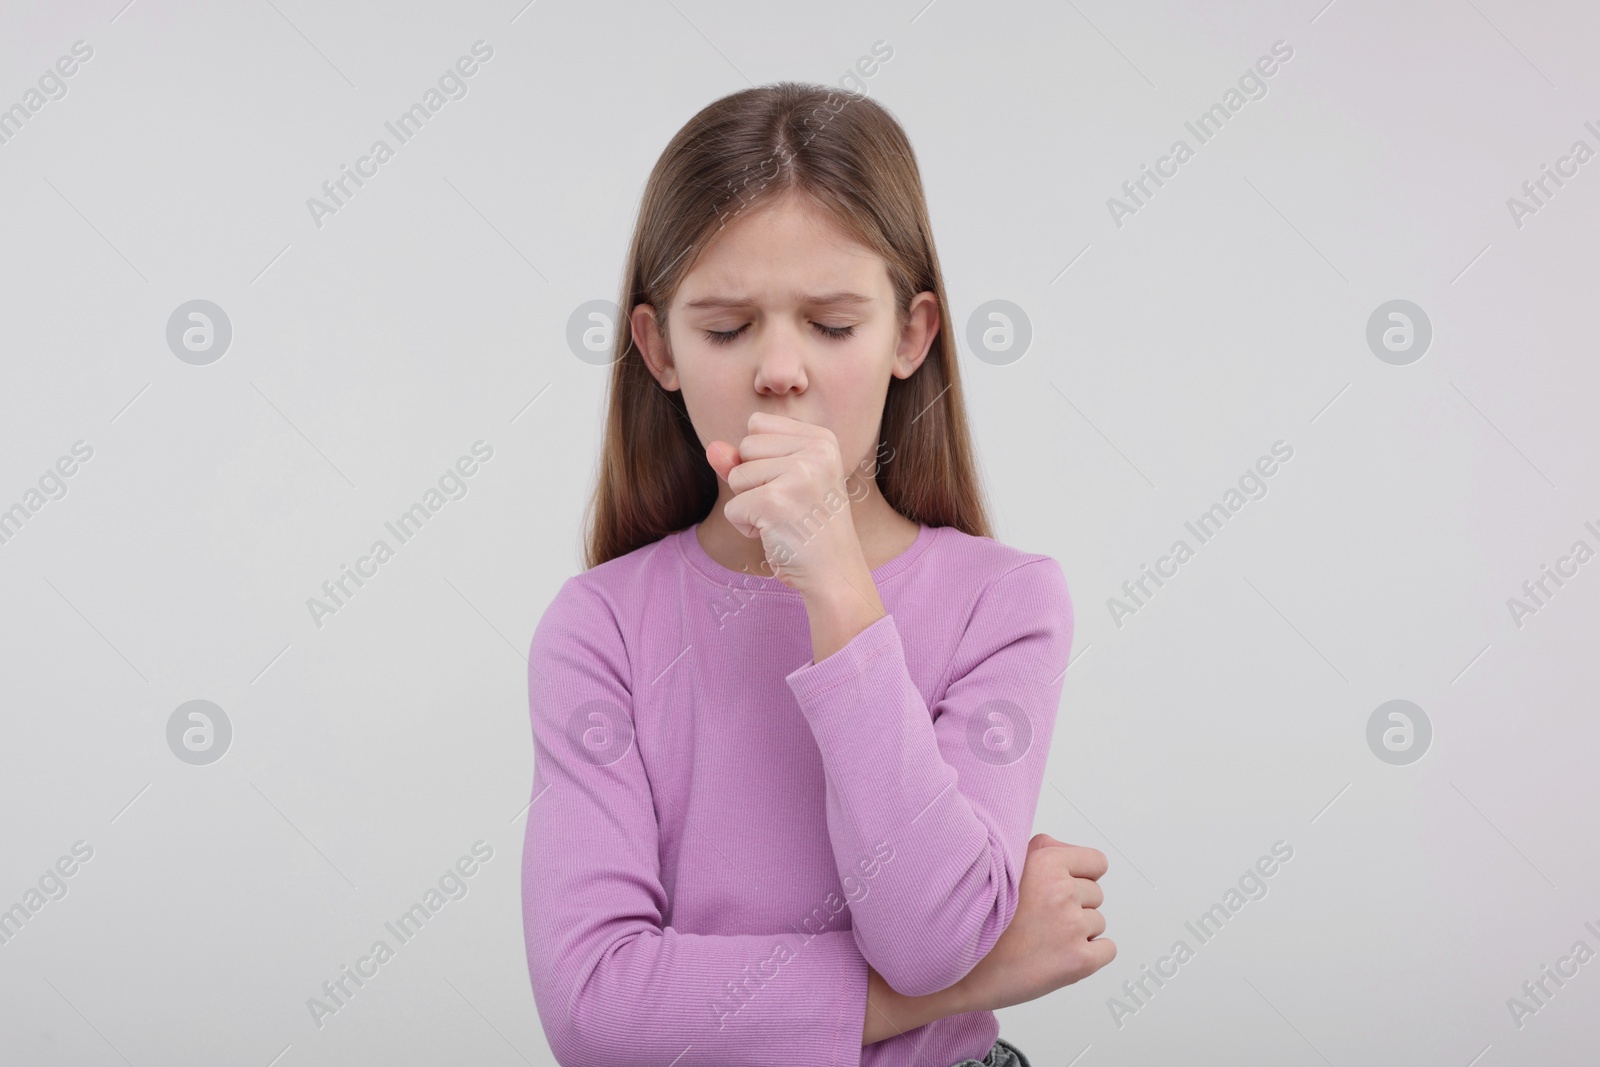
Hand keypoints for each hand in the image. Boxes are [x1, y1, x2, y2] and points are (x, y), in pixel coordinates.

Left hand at [705, 411, 867, 594]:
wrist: (834, 573)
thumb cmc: (808, 528)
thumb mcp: (781, 483)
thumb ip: (746, 460)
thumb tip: (712, 448)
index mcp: (822, 438)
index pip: (757, 424)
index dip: (761, 458)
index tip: (792, 485)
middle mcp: (816, 450)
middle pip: (745, 446)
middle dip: (753, 481)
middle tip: (788, 506)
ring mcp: (799, 474)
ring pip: (736, 476)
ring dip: (749, 506)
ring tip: (783, 520)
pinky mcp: (776, 502)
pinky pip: (733, 507)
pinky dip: (746, 527)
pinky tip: (776, 535)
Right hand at [949, 833, 1115, 1012]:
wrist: (959, 967)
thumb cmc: (980, 917)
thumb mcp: (1005, 864)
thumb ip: (1045, 850)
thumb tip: (1074, 855)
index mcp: (1047, 863)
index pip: (1096, 863)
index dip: (1079, 877)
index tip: (1060, 890)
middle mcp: (1061, 891)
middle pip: (1096, 895)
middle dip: (1074, 906)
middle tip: (1041, 920)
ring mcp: (1072, 927)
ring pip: (1098, 923)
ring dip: (1078, 932)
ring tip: (1042, 938)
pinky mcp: (1079, 961)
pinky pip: (1106, 950)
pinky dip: (1089, 955)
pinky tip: (1057, 956)